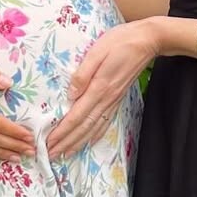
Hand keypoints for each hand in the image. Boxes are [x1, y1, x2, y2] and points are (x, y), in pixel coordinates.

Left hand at [45, 19, 160, 159]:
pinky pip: (105, 122)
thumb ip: (83, 73)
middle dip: (66, 143)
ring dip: (78, 143)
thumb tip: (70, 95)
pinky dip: (95, 135)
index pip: (77, 116)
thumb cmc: (120, 41)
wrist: (148, 41)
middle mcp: (106, 99)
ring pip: (94, 128)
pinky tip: (88, 142)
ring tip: (64, 154)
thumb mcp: (97, 51)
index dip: (62, 131)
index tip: (49, 143)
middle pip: (84, 127)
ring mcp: (114, 101)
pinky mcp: (118, 99)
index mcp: (99, 87)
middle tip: (50, 155)